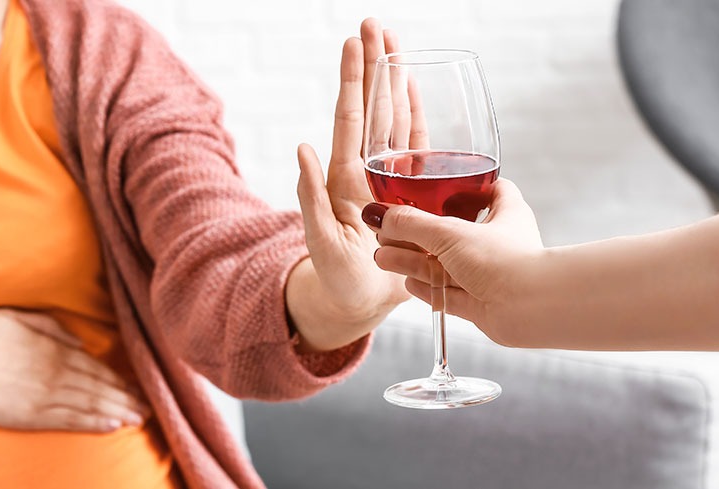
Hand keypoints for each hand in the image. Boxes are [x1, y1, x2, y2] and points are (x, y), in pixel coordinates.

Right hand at [0, 308, 148, 431]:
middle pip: (99, 387)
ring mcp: (43, 396)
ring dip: (118, 411)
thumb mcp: (14, 318)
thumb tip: (78, 340)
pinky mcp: (30, 416)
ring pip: (90, 405)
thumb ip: (49, 327)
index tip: (137, 384)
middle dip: (126, 397)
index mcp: (51, 347)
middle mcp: (54, 372)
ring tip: (138, 418)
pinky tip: (112, 426)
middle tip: (148, 406)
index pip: (94, 365)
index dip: (118, 377)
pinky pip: (70, 421)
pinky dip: (94, 423)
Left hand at [288, 19, 414, 350]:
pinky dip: (416, 115)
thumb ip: (310, 197)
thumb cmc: (335, 277)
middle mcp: (367, 170)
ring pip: (394, 118)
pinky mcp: (409, 192)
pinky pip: (415, 146)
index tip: (354, 42)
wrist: (356, 303)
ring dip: (394, 81)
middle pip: (373, 107)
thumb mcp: (319, 240)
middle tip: (374, 24)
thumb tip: (301, 147)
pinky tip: (414, 89)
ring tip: (395, 44)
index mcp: (345, 178)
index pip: (351, 117)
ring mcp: (389, 178)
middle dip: (374, 65)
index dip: (353, 79)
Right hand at [367, 179, 544, 344]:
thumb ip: (411, 223)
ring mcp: (489, 275)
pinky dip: (427, 288)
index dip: (463, 186)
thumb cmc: (505, 261)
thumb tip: (379, 214)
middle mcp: (498, 243)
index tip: (438, 185)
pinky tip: (407, 283)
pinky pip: (449, 294)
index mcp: (505, 214)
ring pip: (445, 265)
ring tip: (382, 257)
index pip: (488, 190)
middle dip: (417, 233)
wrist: (532, 309)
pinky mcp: (482, 303)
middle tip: (388, 230)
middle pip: (451, 232)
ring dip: (413, 261)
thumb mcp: (449, 232)